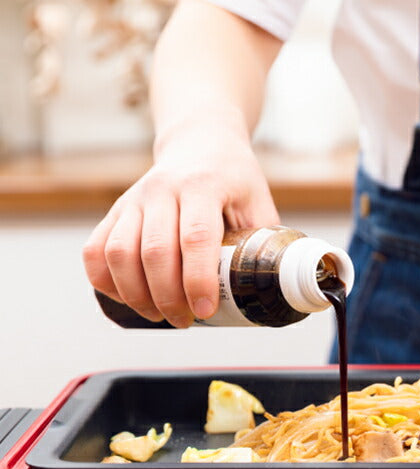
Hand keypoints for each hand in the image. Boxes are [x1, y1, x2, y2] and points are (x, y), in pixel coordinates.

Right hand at [83, 114, 278, 326]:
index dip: (198, 280)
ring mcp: (134, 198)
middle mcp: (163, 189)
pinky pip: (95, 250)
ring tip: (160, 316)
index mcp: (204, 186)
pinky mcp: (116, 210)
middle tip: (185, 321)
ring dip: (137, 295)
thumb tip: (272, 291)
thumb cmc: (235, 182)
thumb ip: (264, 243)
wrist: (201, 143)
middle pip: (154, 251)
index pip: (196, 237)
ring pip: (118, 253)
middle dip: (168, 298)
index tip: (205, 311)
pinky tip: (128, 298)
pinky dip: (105, 281)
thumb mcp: (259, 204)